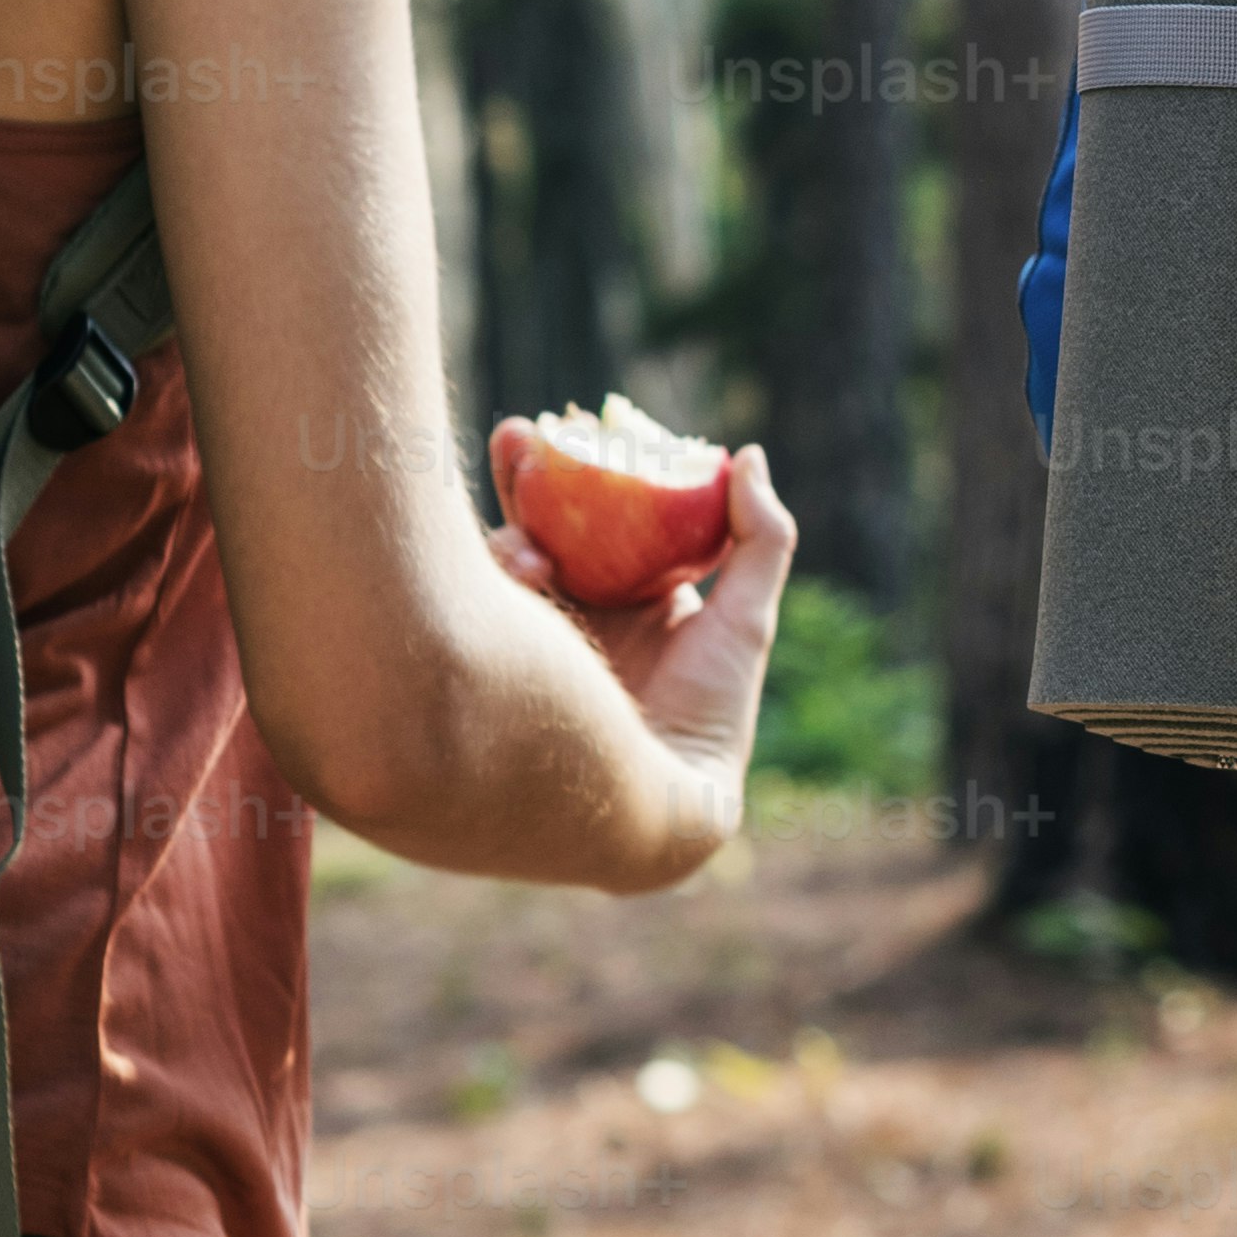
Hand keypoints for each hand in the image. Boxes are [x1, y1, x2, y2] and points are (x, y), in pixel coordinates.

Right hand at [480, 419, 796, 857]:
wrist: (641, 809)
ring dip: (505, 525)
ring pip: (505, 560)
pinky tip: (516, 575)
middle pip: (548, 529)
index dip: (593, 475)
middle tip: (518, 435)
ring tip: (518, 531)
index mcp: (636, 603)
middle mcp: (581, 619)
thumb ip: (759, 538)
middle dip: (529, 479)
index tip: (576, 427)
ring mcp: (529, 643)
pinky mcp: (490, 665)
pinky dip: (489, 575)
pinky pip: (477, 602)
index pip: (609, 522)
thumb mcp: (744, 622)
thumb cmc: (703, 717)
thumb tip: (744, 454)